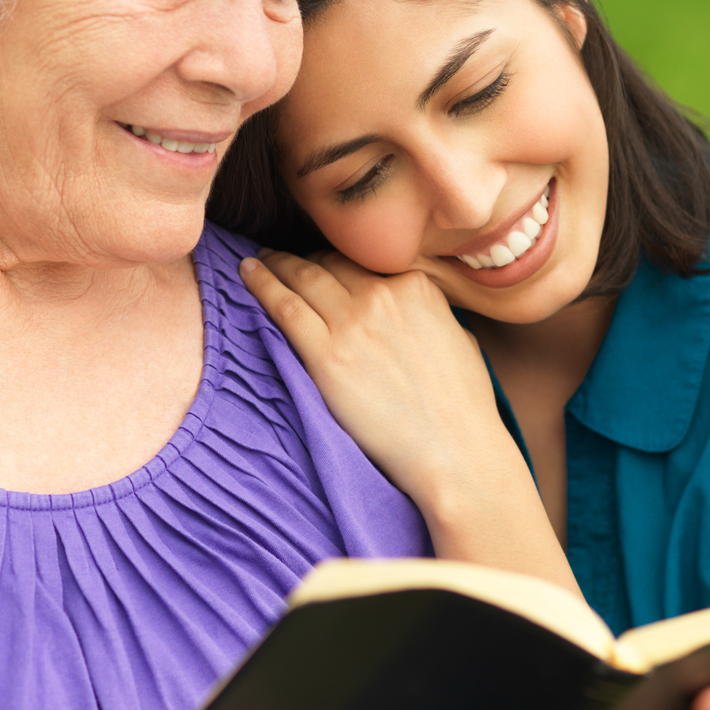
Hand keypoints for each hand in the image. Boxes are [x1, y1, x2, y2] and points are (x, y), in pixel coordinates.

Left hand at [238, 250, 575, 586]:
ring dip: (275, 262)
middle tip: (279, 256)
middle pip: (329, 263)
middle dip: (303, 259)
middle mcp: (383, 294)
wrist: (455, 453)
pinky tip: (247, 273)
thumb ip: (428, 315)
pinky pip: (284, 307)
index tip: (320, 263)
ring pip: (302, 276)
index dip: (336, 261)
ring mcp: (353, 322)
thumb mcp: (459, 339)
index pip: (363, 260)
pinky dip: (261, 284)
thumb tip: (412, 312)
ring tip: (258, 260)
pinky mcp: (326, 355)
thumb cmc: (462, 408)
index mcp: (417, 287)